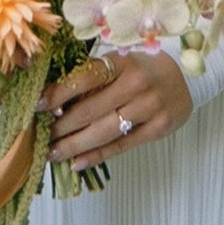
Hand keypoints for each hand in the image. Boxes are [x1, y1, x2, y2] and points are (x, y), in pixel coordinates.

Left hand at [37, 51, 191, 171]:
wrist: (186, 78)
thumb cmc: (143, 68)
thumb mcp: (120, 62)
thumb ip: (94, 78)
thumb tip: (54, 100)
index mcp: (124, 61)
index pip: (87, 77)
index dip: (60, 92)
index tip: (38, 105)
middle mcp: (137, 84)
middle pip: (93, 109)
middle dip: (62, 126)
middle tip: (41, 137)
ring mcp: (150, 107)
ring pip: (105, 131)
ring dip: (75, 145)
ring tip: (52, 153)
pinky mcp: (158, 128)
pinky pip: (122, 145)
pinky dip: (98, 155)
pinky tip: (78, 163)